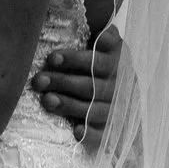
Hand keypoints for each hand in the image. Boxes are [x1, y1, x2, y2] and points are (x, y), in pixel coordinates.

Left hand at [32, 24, 121, 144]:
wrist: (130, 100)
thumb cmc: (108, 68)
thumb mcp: (112, 48)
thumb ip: (107, 38)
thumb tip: (103, 33)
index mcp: (118, 63)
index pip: (98, 61)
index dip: (75, 59)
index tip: (52, 58)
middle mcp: (119, 86)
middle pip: (90, 86)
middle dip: (63, 82)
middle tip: (38, 80)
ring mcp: (117, 109)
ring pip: (94, 109)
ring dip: (70, 105)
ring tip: (47, 101)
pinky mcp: (113, 130)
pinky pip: (104, 134)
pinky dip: (91, 134)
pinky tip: (76, 131)